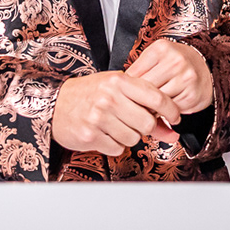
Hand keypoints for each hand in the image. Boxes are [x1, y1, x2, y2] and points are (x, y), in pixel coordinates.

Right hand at [53, 71, 182, 156]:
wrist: (55, 105)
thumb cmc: (88, 94)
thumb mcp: (116, 90)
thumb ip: (145, 106)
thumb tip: (172, 132)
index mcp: (118, 81)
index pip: (156, 96)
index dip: (171, 110)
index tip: (174, 116)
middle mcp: (109, 97)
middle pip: (147, 122)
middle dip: (145, 126)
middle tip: (135, 122)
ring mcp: (99, 117)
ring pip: (134, 138)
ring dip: (129, 136)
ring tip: (115, 126)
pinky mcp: (91, 136)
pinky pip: (117, 148)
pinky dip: (114, 145)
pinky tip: (104, 133)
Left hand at [125, 39, 212, 115]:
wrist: (207, 66)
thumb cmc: (177, 63)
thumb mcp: (158, 57)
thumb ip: (141, 69)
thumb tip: (119, 89)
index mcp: (161, 49)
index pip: (134, 74)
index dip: (127, 88)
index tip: (124, 95)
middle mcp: (175, 61)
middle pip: (145, 89)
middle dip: (138, 100)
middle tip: (134, 106)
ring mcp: (185, 78)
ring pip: (157, 102)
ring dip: (151, 108)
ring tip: (149, 108)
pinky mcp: (192, 95)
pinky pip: (170, 110)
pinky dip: (165, 113)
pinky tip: (165, 109)